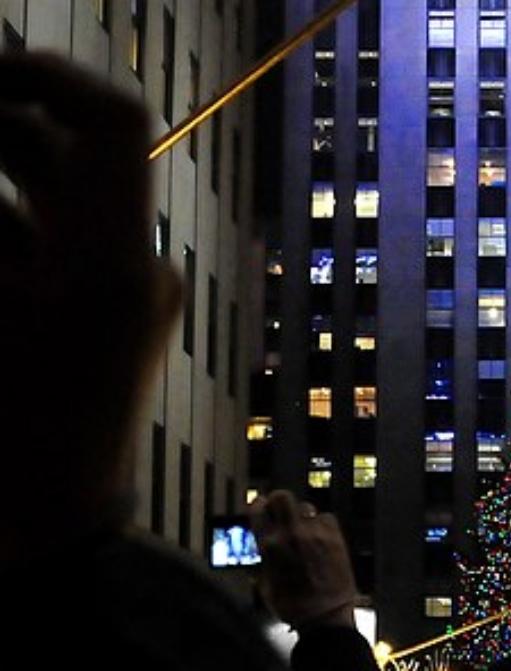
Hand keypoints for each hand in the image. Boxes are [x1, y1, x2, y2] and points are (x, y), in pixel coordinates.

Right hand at [0, 54, 178, 548]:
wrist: (48, 535)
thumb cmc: (4, 438)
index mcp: (115, 260)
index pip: (111, 123)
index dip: (45, 77)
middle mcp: (138, 266)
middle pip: (72, 154)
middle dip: (1, 125)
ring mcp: (130, 294)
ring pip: (58, 199)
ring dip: (2, 179)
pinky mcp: (112, 318)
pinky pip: (58, 247)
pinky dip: (9, 231)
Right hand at [250, 491, 358, 629]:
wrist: (324, 615)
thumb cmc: (293, 606)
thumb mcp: (265, 584)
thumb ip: (264, 561)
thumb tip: (265, 551)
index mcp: (269, 545)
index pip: (258, 510)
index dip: (258, 505)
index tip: (261, 505)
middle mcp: (291, 534)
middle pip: (283, 497)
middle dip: (279, 500)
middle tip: (280, 508)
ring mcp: (315, 533)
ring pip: (306, 507)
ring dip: (302, 516)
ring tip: (303, 529)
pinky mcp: (335, 536)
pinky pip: (326, 518)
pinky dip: (321, 524)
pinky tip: (320, 536)